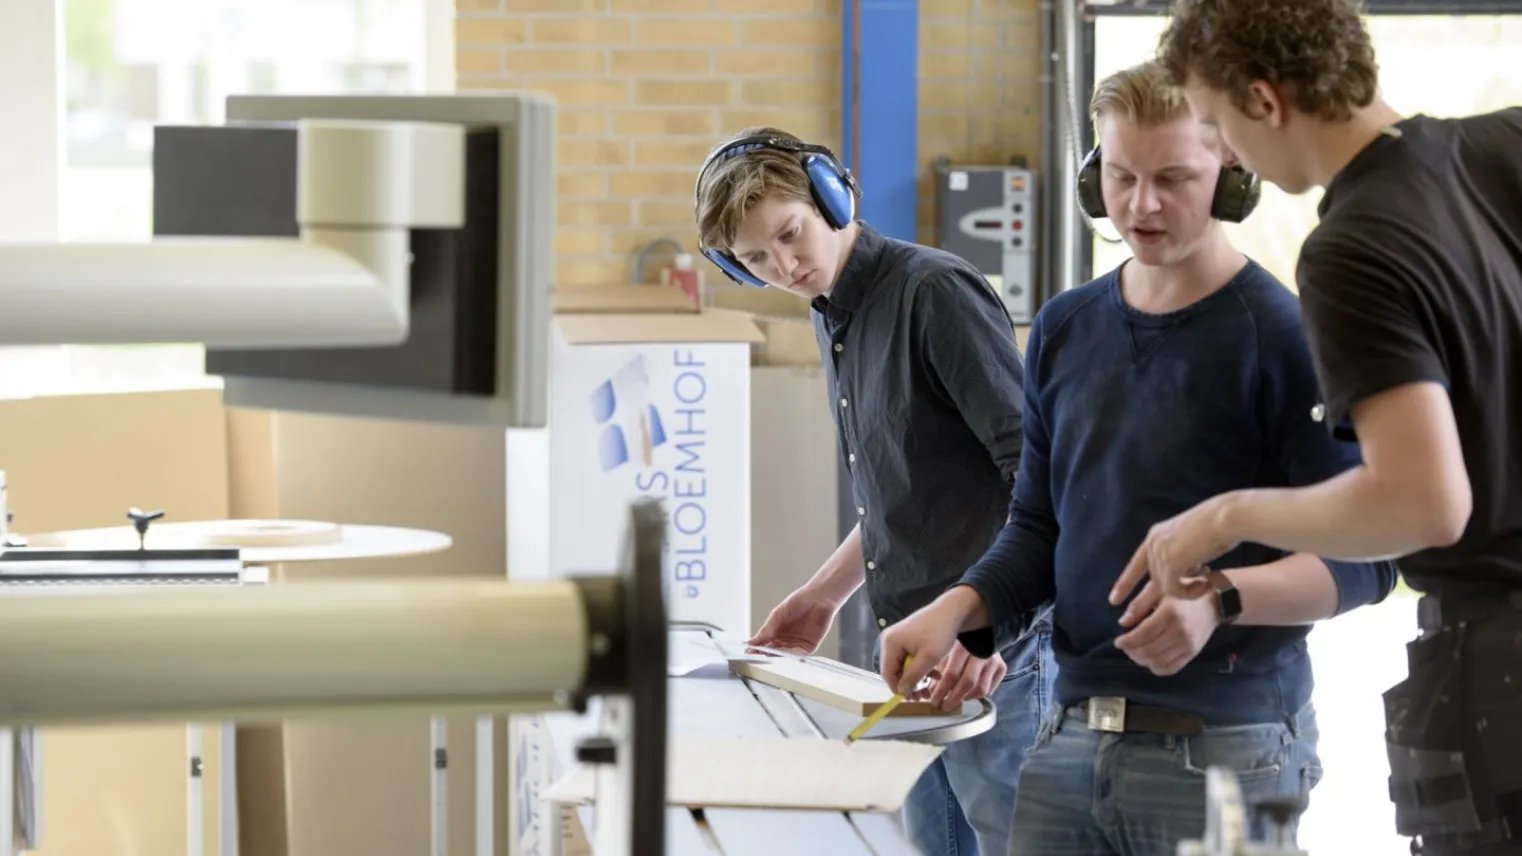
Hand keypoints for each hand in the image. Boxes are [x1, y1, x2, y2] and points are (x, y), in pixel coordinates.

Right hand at [748, 585, 839, 654]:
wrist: (818, 598)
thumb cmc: (799, 602)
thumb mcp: (778, 614)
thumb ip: (767, 629)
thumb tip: (753, 641)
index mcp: (777, 631)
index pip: (764, 643)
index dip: (756, 648)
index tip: (748, 651)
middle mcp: (786, 640)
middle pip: (772, 651)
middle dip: (763, 654)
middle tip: (755, 656)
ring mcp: (797, 644)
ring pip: (784, 654)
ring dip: (775, 656)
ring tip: (766, 656)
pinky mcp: (809, 646)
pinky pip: (798, 654)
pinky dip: (790, 655)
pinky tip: (782, 654)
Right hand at [879, 597, 968, 695]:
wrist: (951, 611)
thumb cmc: (939, 633)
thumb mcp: (928, 658)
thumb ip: (913, 676)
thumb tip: (901, 691)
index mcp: (890, 643)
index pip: (887, 673)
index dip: (898, 688)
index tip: (913, 699)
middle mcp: (889, 640)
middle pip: (893, 670)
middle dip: (908, 684)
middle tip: (923, 695)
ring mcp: (896, 638)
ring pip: (901, 666)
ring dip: (915, 677)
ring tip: (929, 687)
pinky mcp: (905, 638)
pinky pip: (907, 658)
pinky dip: (918, 667)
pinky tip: (932, 674)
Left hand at [923, 641, 1005, 711]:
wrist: (982, 625)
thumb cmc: (958, 639)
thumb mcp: (946, 647)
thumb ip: (939, 667)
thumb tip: (931, 690)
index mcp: (964, 647)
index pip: (952, 674)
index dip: (942, 691)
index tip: (933, 701)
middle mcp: (982, 654)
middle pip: (968, 683)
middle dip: (954, 698)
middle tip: (943, 706)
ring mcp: (994, 661)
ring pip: (981, 689)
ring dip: (966, 698)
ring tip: (954, 700)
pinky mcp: (1002, 667)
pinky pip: (990, 689)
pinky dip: (977, 695)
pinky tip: (967, 694)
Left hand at [1111, 495, 1240, 605]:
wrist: (1227, 517)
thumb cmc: (1217, 527)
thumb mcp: (1189, 541)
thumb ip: (1179, 556)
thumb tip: (1176, 577)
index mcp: (1156, 535)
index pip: (1136, 564)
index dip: (1125, 583)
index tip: (1114, 600)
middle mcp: (1153, 543)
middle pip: (1154, 579)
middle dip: (1158, 595)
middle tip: (1159, 605)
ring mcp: (1160, 552)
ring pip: (1164, 587)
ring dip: (1186, 591)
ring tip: (1206, 583)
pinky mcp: (1170, 562)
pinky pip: (1174, 590)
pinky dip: (1190, 593)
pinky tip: (1206, 584)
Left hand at [1113, 579, 1219, 675]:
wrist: (1214, 600)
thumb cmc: (1183, 591)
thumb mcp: (1159, 589)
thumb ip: (1139, 604)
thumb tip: (1122, 622)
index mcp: (1170, 614)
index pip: (1142, 635)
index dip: (1127, 641)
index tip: (1118, 641)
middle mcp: (1180, 632)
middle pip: (1148, 651)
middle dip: (1131, 652)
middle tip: (1125, 647)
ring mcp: (1188, 645)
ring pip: (1158, 662)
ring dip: (1141, 661)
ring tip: (1135, 653)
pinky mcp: (1193, 653)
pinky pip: (1171, 668)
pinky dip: (1156, 668)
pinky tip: (1149, 660)